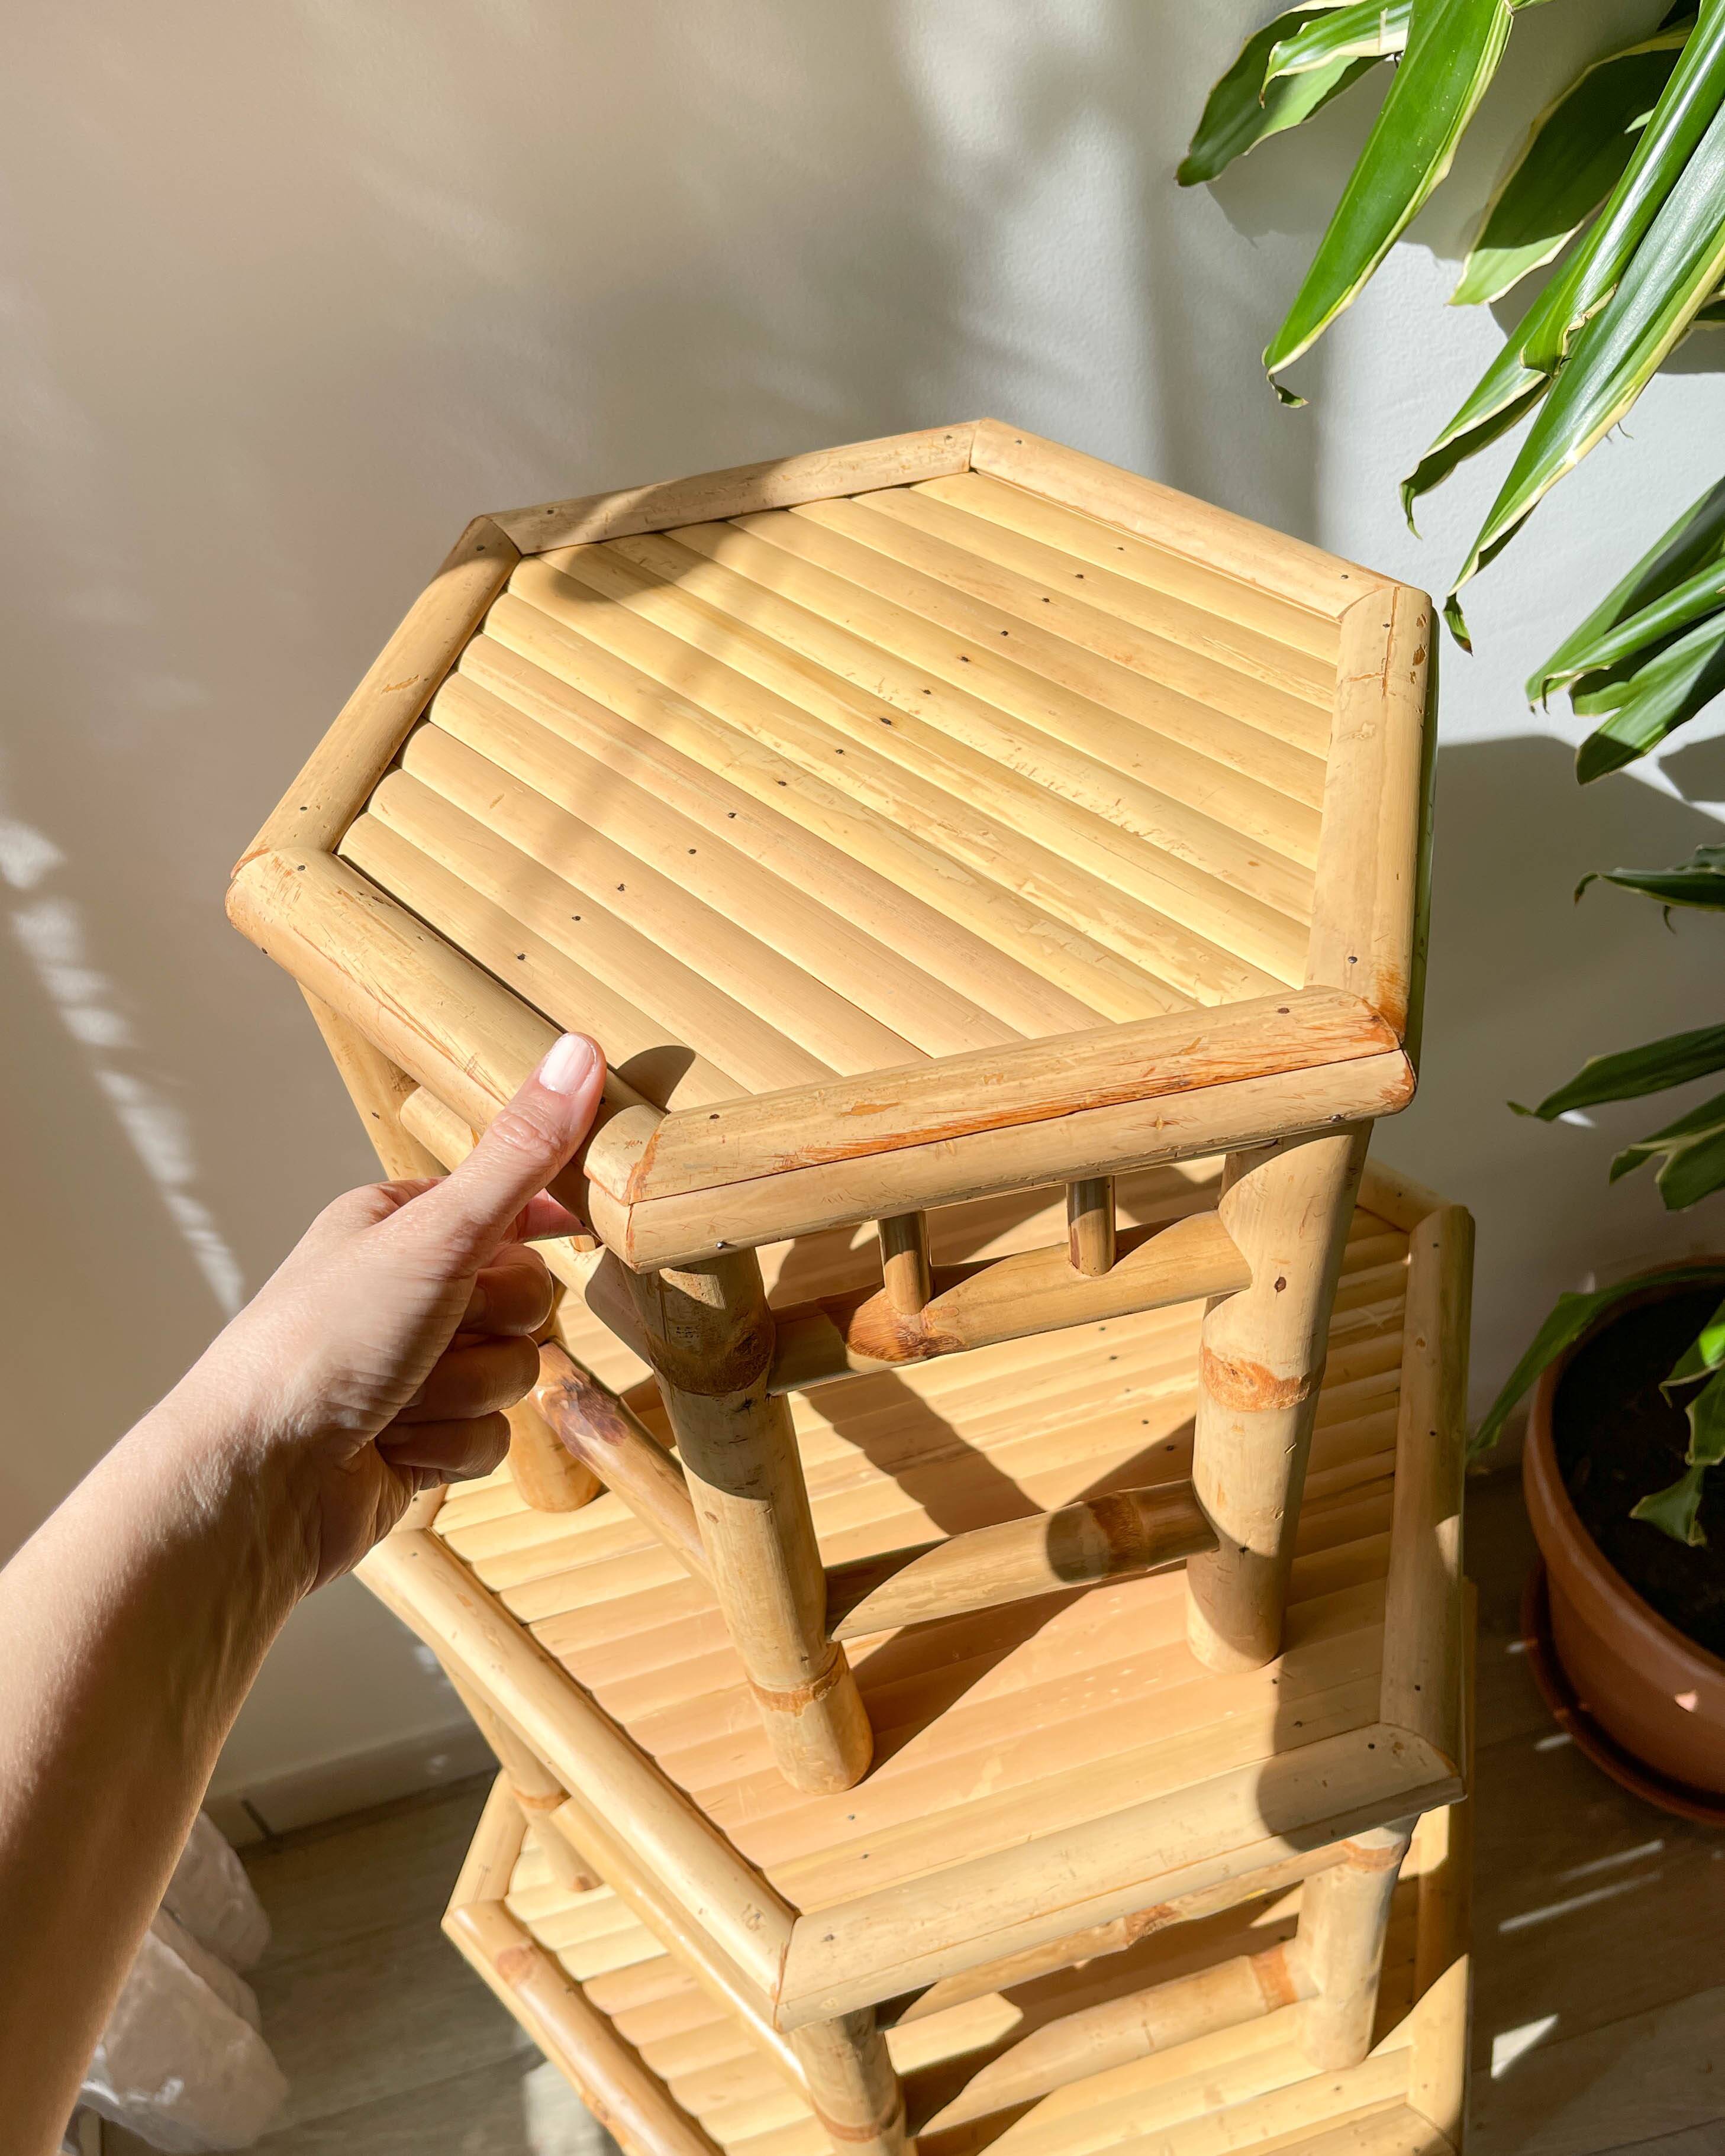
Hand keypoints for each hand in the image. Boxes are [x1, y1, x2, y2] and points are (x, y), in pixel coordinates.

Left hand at [163, 1032, 605, 1589]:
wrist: (256, 1483)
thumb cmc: (322, 1344)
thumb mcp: (434, 1235)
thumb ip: (518, 1156)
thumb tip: (580, 1051)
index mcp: (398, 1225)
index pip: (508, 1200)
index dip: (544, 1217)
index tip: (576, 1228)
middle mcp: (405, 1291)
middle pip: (526, 1297)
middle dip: (492, 1327)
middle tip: (439, 1329)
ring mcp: (413, 1369)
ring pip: (514, 1373)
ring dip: (467, 1393)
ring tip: (401, 1399)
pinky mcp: (420, 1440)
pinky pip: (491, 1439)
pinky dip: (450, 1448)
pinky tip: (395, 1449)